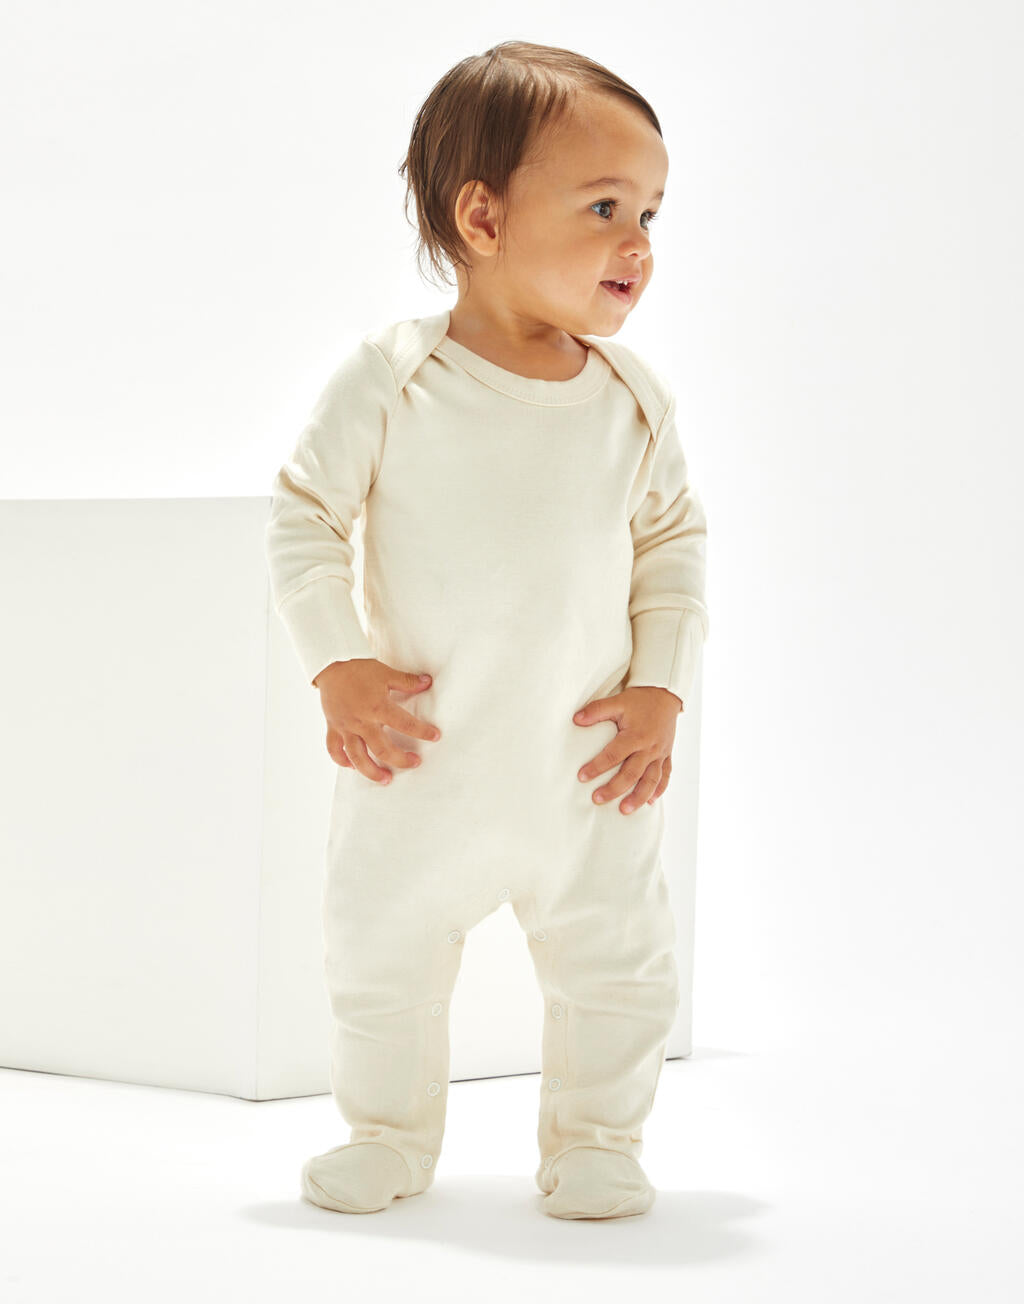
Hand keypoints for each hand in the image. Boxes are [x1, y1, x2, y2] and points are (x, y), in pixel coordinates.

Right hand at [314, 658, 440, 783]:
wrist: (331, 663)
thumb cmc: (359, 668)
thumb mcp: (386, 673)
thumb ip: (407, 682)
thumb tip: (427, 682)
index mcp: (378, 708)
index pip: (405, 724)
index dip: (422, 732)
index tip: (435, 737)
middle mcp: (362, 721)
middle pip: (382, 749)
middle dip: (400, 760)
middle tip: (414, 763)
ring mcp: (346, 727)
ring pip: (357, 757)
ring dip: (371, 771)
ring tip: (386, 779)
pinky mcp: (333, 727)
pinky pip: (335, 750)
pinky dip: (342, 761)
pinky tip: (353, 768)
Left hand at [573, 685, 681, 813]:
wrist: (666, 694)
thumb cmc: (639, 699)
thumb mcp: (617, 701)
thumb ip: (597, 710)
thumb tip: (575, 719)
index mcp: (635, 736)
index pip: (613, 755)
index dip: (596, 766)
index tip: (581, 777)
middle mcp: (649, 748)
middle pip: (631, 773)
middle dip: (614, 788)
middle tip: (597, 799)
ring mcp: (660, 753)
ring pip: (650, 780)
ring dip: (638, 796)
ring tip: (624, 810)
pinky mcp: (667, 754)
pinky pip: (665, 775)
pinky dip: (659, 789)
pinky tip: (649, 801)